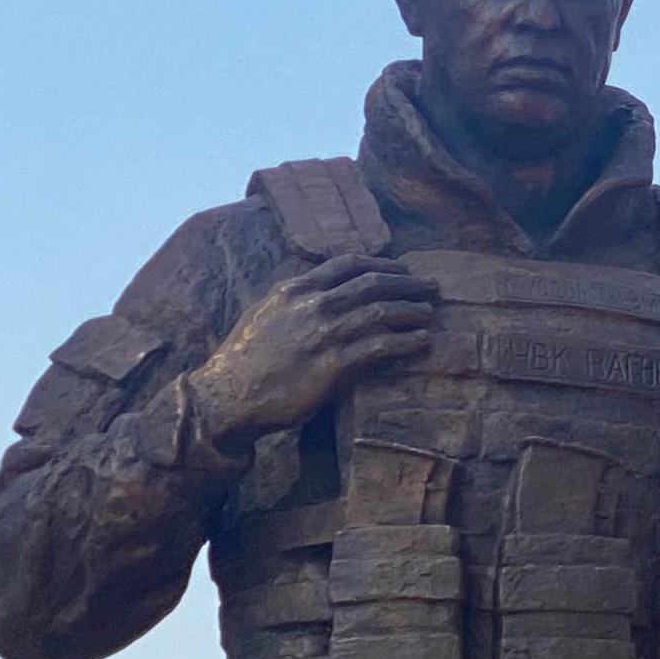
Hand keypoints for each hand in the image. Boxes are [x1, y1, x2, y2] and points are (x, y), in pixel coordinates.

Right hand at [186, 255, 436, 445]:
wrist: (228, 395)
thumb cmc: (245, 357)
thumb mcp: (266, 312)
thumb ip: (296, 297)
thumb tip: (324, 288)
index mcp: (295, 288)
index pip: (349, 263)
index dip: (383, 264)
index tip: (403, 268)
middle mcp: (313, 305)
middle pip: (373, 283)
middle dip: (408, 282)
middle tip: (431, 287)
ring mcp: (325, 335)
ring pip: (382, 312)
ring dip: (413, 311)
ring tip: (430, 313)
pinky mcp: (334, 366)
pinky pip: (382, 347)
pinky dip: (407, 341)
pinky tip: (422, 341)